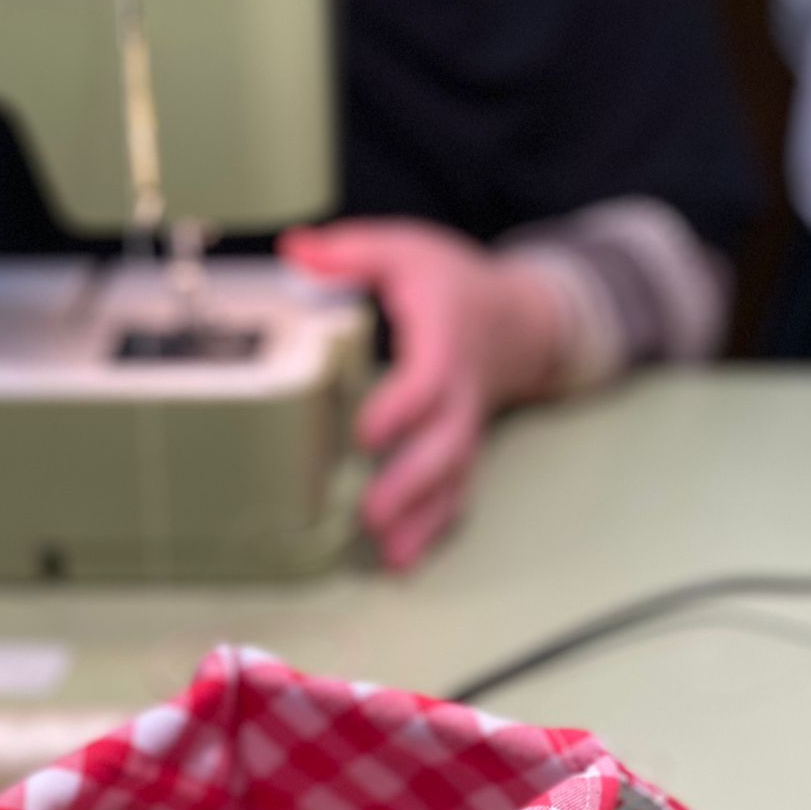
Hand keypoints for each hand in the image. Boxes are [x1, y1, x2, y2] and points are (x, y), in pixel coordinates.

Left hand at [281, 219, 567, 569]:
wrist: (517, 320)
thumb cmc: (450, 285)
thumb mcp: (404, 249)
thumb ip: (351, 251)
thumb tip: (293, 250)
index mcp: (445, 339)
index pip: (431, 377)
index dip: (404, 406)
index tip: (367, 434)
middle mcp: (461, 391)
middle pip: (446, 443)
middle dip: (413, 483)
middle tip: (374, 515)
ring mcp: (465, 426)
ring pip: (454, 479)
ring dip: (425, 521)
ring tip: (392, 558)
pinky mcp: (462, 451)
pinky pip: (455, 494)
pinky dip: (432, 530)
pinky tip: (402, 561)